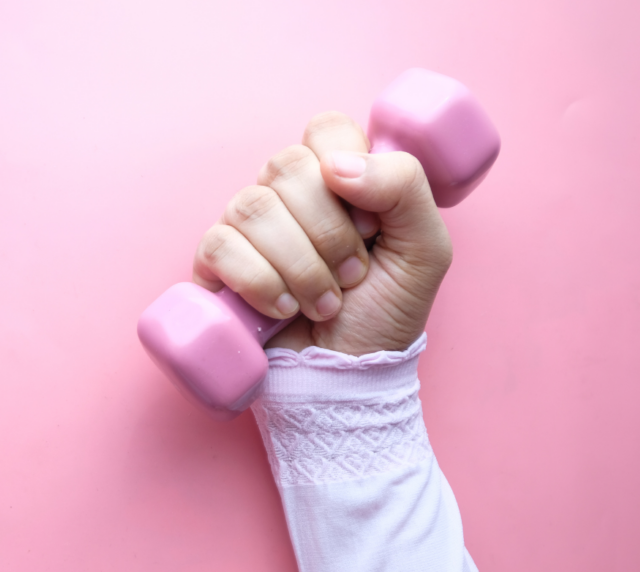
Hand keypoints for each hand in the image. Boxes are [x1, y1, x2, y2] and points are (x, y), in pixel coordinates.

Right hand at [192, 112, 452, 355]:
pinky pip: (219, 244)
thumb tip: (336, 166)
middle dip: (328, 232)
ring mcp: (246, 225)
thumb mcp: (425, 250)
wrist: (347, 376)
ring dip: (300, 266)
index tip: (370, 223)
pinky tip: (282, 308)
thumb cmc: (385, 314)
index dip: (347, 169)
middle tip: (352, 274)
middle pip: (286, 165)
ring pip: (253, 207)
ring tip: (323, 302)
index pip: (325, 129)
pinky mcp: (214, 262)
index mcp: (336, 177)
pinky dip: (260, 282)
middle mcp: (286, 193)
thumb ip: (405, 186)